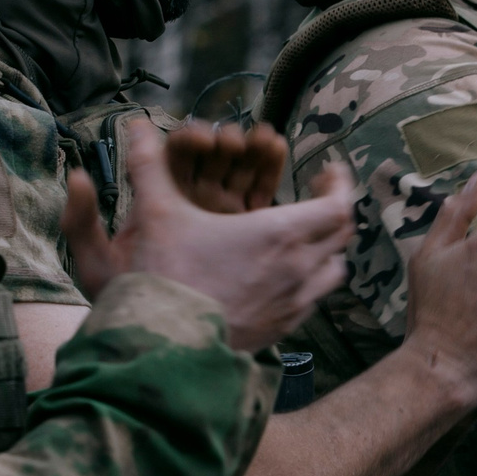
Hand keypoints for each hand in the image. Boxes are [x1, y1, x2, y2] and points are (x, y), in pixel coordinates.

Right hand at [62, 120, 355, 350]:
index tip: (329, 172)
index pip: (339, 204)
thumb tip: (136, 126)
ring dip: (325, 250)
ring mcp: (293, 304)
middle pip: (340, 235)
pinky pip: (311, 302)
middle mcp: (298, 269)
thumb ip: (148, 166)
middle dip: (333, 211)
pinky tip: (284, 279)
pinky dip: (308, 283)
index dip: (340, 184)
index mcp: (279, 234)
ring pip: (332, 271)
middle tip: (317, 197)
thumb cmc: (164, 276)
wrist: (162, 349)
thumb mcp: (156, 213)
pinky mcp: (281, 332)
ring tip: (305, 239)